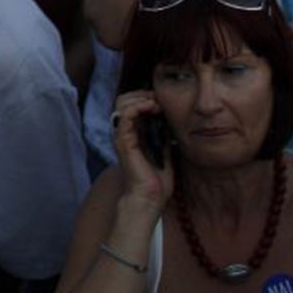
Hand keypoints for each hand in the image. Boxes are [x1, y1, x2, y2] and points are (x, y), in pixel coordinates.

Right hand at [112, 90, 175, 210]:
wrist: (150, 199)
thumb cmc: (157, 180)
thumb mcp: (164, 150)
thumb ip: (163, 135)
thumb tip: (170, 120)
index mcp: (133, 134)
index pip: (132, 104)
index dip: (146, 97)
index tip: (163, 100)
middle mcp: (125, 132)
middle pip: (124, 100)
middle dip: (142, 94)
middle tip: (159, 98)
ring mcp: (122, 135)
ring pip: (122, 103)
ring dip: (140, 98)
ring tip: (156, 102)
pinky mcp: (122, 140)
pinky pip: (125, 115)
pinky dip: (138, 106)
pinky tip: (152, 107)